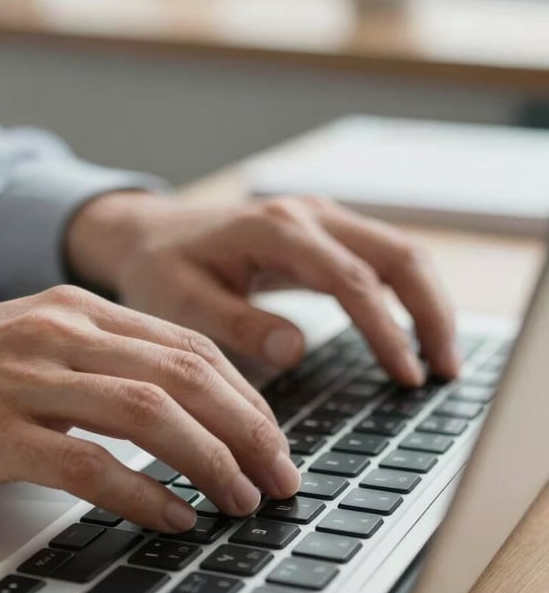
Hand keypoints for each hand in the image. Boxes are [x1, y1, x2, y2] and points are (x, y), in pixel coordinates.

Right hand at [0, 286, 298, 530]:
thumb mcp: (32, 344)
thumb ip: (98, 363)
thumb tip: (176, 406)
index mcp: (76, 309)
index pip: (187, 345)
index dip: (245, 395)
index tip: (272, 437)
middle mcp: (60, 332)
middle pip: (185, 375)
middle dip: (248, 429)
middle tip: (280, 475)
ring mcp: (27, 378)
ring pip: (150, 413)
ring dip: (210, 460)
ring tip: (243, 499)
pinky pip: (89, 463)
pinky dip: (143, 493)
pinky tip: (173, 517)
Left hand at [67, 193, 458, 384]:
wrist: (149, 235)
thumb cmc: (160, 268)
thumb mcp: (182, 302)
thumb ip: (237, 323)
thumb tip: (296, 349)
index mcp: (274, 230)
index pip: (352, 279)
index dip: (386, 331)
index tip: (408, 377)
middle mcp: (306, 215)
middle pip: (397, 254)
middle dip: (431, 312)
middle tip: (445, 372)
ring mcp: (318, 218)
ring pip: (398, 252)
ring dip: (427, 303)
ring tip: (440, 360)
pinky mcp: (321, 232)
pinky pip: (380, 258)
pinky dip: (405, 294)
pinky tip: (410, 333)